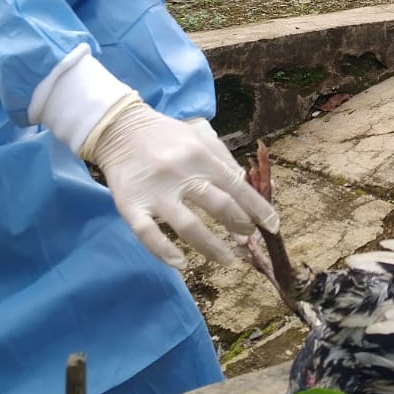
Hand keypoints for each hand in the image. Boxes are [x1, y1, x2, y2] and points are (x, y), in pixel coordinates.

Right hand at [81, 94, 278, 267]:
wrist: (120, 129)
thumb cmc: (167, 137)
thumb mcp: (200, 139)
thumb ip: (224, 162)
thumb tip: (249, 188)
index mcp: (200, 156)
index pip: (236, 186)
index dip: (258, 209)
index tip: (273, 226)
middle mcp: (180, 174)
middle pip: (217, 206)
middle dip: (239, 226)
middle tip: (248, 240)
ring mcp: (155, 192)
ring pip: (188, 226)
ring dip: (212, 247)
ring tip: (227, 260)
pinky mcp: (130, 206)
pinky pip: (148, 235)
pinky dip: (165, 253)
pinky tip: (181, 264)